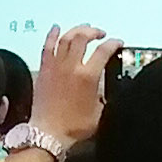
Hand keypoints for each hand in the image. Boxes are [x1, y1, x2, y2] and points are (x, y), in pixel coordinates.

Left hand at [31, 25, 115, 140]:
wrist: (48, 133)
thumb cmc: (73, 126)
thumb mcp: (99, 112)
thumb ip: (104, 97)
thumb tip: (104, 92)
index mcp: (88, 76)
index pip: (104, 51)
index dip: (113, 43)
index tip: (117, 42)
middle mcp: (71, 67)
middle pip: (83, 37)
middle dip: (94, 32)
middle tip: (100, 34)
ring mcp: (56, 66)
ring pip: (66, 38)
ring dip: (76, 30)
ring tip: (84, 29)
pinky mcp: (44, 70)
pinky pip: (47, 46)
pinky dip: (52, 35)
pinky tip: (56, 28)